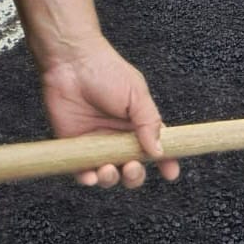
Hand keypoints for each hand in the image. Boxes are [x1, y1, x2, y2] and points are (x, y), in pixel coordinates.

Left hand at [39, 35, 179, 188]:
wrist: (72, 65)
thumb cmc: (107, 72)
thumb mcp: (137, 95)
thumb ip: (149, 123)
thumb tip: (160, 151)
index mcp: (138, 124)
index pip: (156, 148)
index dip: (165, 161)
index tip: (171, 173)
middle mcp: (119, 137)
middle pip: (132, 167)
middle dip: (135, 175)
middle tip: (132, 168)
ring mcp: (97, 143)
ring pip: (108, 174)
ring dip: (112, 178)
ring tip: (109, 169)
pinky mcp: (75, 147)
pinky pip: (82, 171)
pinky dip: (88, 179)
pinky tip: (92, 175)